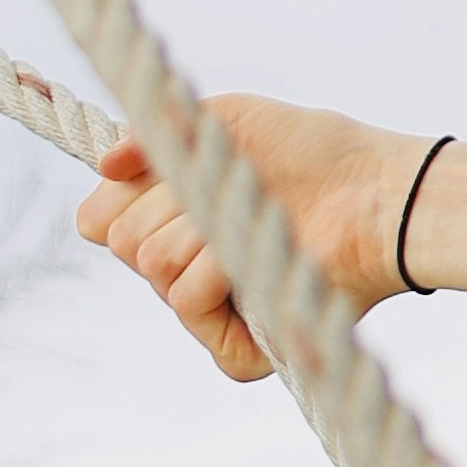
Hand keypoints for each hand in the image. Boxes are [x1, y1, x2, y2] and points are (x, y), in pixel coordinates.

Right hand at [73, 98, 428, 383]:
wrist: (368, 189)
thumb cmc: (305, 150)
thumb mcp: (223, 121)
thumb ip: (157, 132)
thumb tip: (104, 164)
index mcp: (171, 223)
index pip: (98, 221)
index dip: (127, 189)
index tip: (173, 163)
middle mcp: (183, 270)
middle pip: (124, 240)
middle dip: (172, 198)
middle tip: (228, 187)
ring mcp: (211, 309)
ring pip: (155, 265)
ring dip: (204, 225)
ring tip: (254, 215)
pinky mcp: (241, 345)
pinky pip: (187, 303)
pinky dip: (218, 269)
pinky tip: (257, 252)